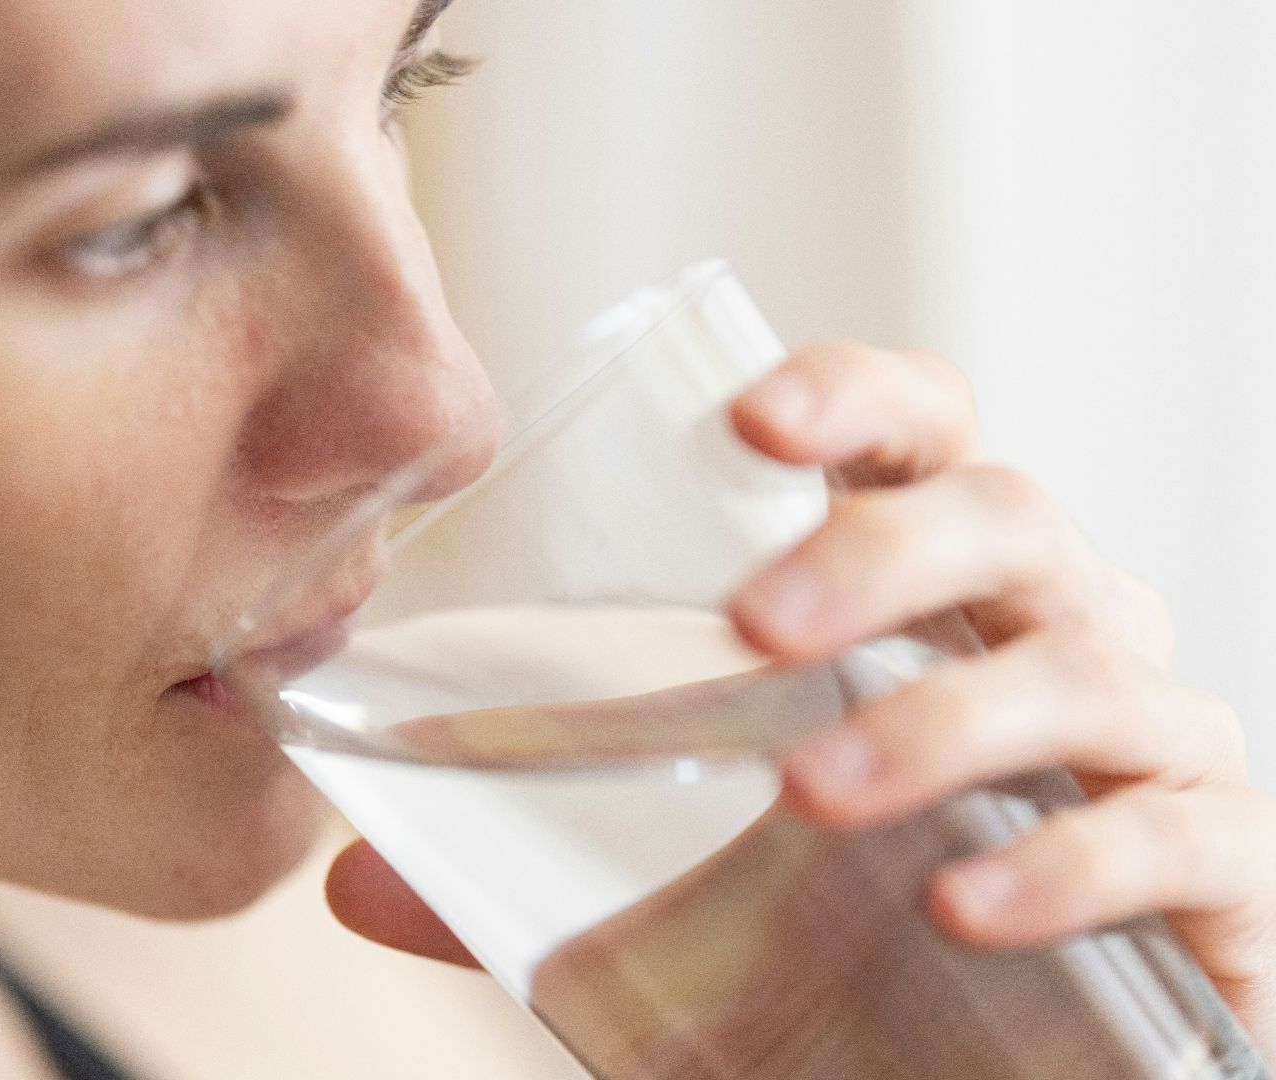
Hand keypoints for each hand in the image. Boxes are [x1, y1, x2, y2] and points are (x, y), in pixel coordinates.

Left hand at [324, 340, 1275, 1051]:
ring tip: (815, 790)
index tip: (749, 422)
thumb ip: (536, 874)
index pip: (919, 439)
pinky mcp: (1218, 872)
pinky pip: (1175, 835)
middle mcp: (1052, 634)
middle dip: (881, 553)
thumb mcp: (680, 902)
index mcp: (930, 600)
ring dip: (943, 717)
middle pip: (1008, 517)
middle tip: (753, 626)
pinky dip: (1073, 861)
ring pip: (1083, 665)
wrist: (1001, 1077)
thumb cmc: (852, 949)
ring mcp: (1148, 746)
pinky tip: (967, 906)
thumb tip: (353, 877)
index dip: (855, 398)